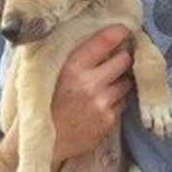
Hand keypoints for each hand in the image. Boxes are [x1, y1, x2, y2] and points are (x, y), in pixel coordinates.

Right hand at [51, 25, 133, 163]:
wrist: (44, 141)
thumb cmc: (47, 102)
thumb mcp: (52, 72)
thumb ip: (76, 55)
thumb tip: (103, 37)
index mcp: (72, 67)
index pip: (104, 41)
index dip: (118, 33)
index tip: (124, 30)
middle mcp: (89, 84)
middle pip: (124, 59)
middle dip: (122, 58)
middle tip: (117, 58)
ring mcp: (101, 103)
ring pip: (127, 81)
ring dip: (121, 80)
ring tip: (106, 83)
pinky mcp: (108, 120)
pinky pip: (123, 102)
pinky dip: (117, 100)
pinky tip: (102, 102)